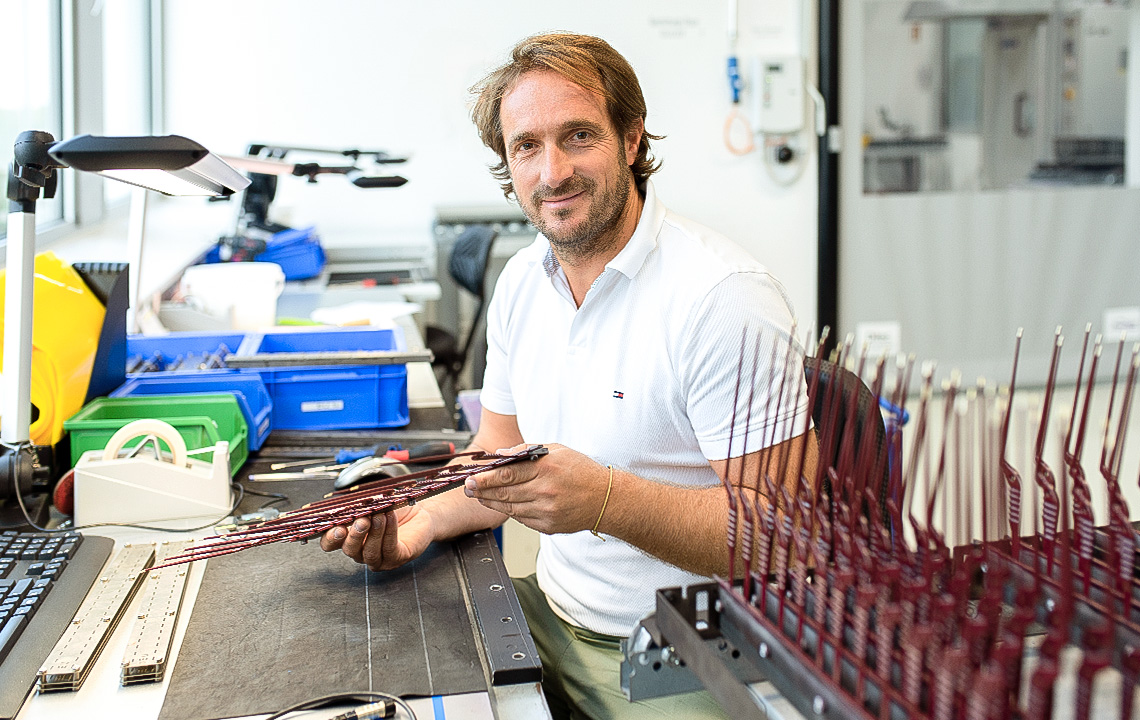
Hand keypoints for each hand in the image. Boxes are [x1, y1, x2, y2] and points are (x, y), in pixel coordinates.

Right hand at [319, 504, 433, 570]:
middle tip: (361, 520)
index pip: (330, 544)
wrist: (421, 512)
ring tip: (379, 515)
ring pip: (370, 552)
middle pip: (349, 550)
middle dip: (354, 535)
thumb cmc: (393, 508)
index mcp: (349, 538)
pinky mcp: (396, 559)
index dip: (329, 538)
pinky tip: (390, 517)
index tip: (337, 527)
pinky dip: (389, 531)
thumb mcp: (373, 503)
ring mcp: (378, 559)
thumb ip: (358, 504)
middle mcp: (361, 552)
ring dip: (374, 533)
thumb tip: (348, 501)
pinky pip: (389, 548)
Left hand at [464, 444, 609, 533]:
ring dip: (491, 503)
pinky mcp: (548, 526)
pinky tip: (502, 505)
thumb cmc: (581, 472)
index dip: (485, 478)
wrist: (605, 499)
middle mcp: (545, 491)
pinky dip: (509, 511)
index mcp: (547, 469)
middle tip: (468, 488)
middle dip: (482, 491)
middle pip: (504, 493)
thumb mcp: (557, 450)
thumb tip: (500, 455)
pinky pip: (521, 519)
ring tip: (480, 496)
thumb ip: (527, 451)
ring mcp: (546, 511)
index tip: (471, 478)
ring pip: (509, 508)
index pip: (508, 474)